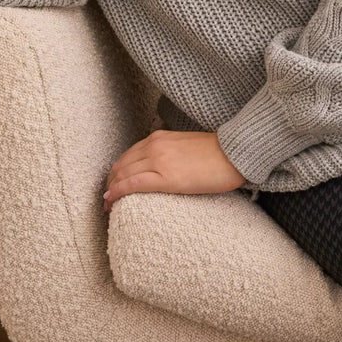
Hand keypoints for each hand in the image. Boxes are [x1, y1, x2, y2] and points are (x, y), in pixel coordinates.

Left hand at [102, 130, 245, 212]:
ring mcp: (159, 160)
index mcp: (159, 138)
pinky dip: (118, 191)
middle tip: (107, 198)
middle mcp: (154, 146)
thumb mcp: (185, 147)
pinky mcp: (166, 177)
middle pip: (122, 165)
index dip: (117, 171)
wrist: (234, 154)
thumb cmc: (216, 154)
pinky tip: (111, 200)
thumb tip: (161, 168)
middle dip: (111, 181)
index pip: (129, 155)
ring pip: (124, 174)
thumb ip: (169, 153)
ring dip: (111, 189)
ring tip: (108, 203)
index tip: (113, 183)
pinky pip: (134, 184)